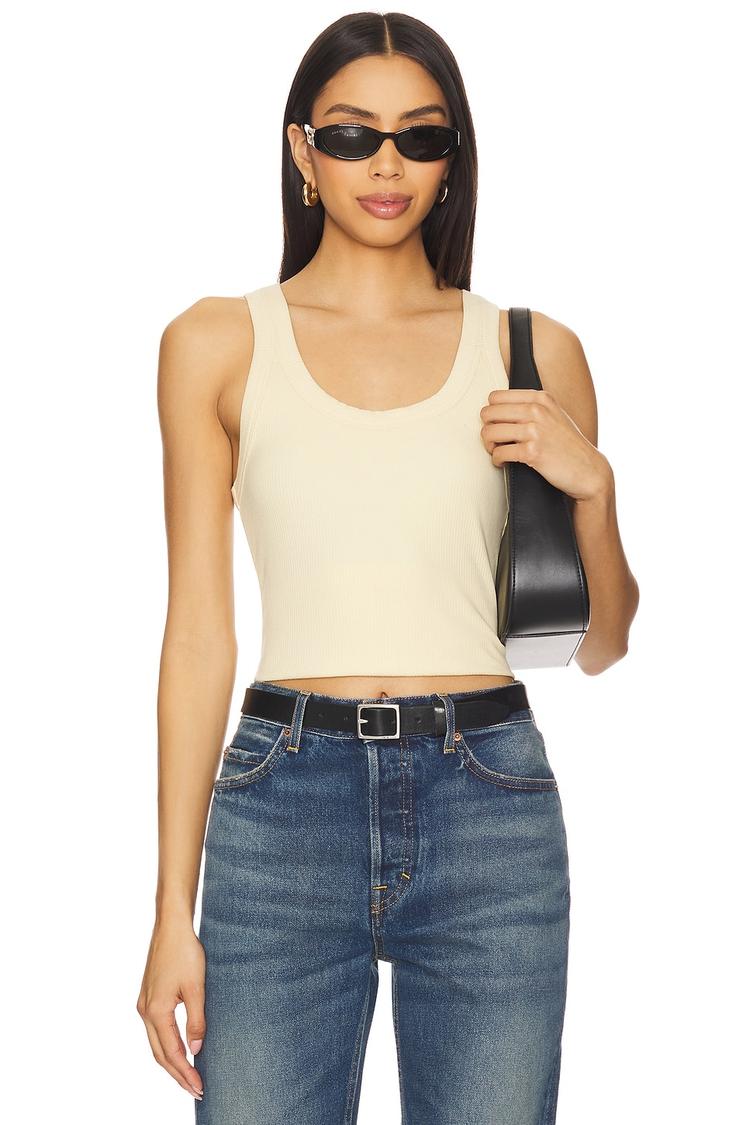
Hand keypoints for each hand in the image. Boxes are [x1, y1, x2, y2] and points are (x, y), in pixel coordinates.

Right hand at [136, 919, 205, 1100]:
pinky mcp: (148, 997)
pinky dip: (166, 1046)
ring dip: (171, 1062)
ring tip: (189, 1076)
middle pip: (159, 1054)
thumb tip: (196, 1051)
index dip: (186, 1073)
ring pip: (155, 1044)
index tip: (199, 1087)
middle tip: (196, 1090)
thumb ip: (196, 1021)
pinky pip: (156, 1031)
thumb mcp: (197, 987)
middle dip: (177, 1074)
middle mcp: (145, 1011)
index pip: (172, 1053)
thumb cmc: (185, 952)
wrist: (171, 926)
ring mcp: (144, 1004)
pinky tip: (179, 1049)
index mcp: (156, 1011)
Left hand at [480, 388, 611, 501]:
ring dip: (489, 446)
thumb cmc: (567, 444)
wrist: (588, 469)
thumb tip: (496, 407)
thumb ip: (530, 406)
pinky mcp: (532, 452)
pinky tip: (503, 462)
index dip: (491, 413)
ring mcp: (535, 430)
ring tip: (497, 451)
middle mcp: (537, 410)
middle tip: (493, 441)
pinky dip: (497, 460)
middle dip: (486, 429)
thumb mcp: (553, 414)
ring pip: (489, 432)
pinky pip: (499, 453)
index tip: (496, 424)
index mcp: (540, 398)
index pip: (495, 397)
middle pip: (488, 413)